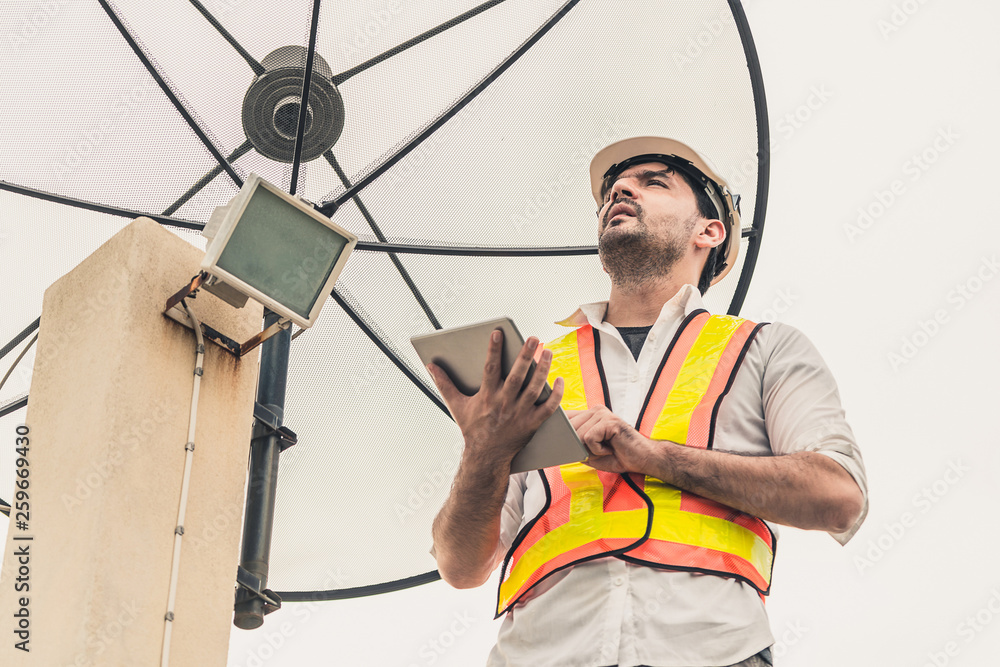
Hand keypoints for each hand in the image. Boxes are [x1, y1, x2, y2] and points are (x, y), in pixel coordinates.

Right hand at [428, 329, 563, 465]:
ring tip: (547, 351)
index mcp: (486, 397)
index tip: (498, 332)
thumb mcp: (456, 405)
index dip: (494, 350)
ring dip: (542, 370)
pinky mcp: (533, 423)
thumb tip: (431, 365)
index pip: (490, 369)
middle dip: (525, 356)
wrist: (486, 456)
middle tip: (533, 338)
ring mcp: (520, 414)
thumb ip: (444, 383)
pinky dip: (556, 394)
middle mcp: (504, 404)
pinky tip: (559, 379)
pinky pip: (548, 407)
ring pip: (534, 388)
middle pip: (517, 376)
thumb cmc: (472, 427)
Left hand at [567, 407, 654, 473]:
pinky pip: (589, 438)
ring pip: (579, 435)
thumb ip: (576, 445)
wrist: (643, 459)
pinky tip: (610, 449)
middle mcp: (595, 410)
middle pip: (569, 428)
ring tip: (606, 450)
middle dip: (578, 446)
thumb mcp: (590, 452)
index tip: (557, 439)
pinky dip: (598, 450)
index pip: (565, 418)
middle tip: (597, 452)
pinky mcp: (609, 421)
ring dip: (591, 450)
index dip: (560, 430)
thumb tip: (560, 444)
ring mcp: (602, 414)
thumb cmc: (617, 456)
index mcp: (589, 415)